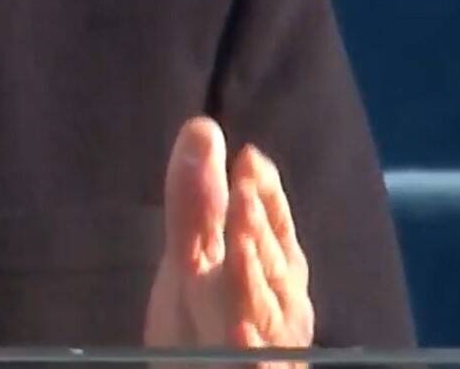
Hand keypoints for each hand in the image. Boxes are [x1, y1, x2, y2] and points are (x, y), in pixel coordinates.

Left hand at [145, 117, 313, 364]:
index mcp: (269, 271)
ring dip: (254, 276)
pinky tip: (238, 331)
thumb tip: (201, 127)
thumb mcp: (193, 256)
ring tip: (240, 243)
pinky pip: (255, 361)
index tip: (250, 159)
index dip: (263, 194)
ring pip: (265, 308)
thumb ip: (197, 199)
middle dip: (257, 228)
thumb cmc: (206, 318)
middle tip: (244, 191)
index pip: (272, 225)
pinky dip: (250, 347)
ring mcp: (269, 344)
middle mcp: (279, 304)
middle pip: (269, 261)